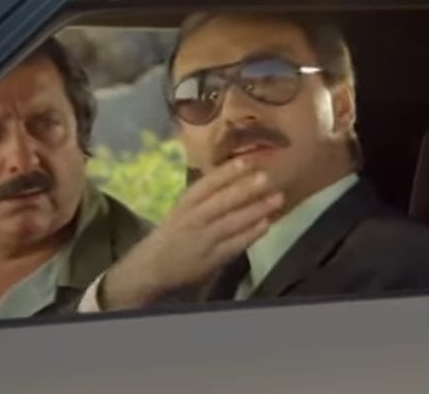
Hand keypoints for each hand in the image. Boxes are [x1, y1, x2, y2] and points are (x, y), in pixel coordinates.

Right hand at [100, 158, 283, 309]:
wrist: (152, 268)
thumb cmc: (171, 234)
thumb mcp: (182, 210)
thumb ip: (205, 197)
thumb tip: (236, 178)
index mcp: (185, 204)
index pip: (206, 184)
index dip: (226, 173)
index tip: (246, 161)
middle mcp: (194, 219)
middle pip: (222, 201)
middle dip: (245, 189)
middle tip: (267, 177)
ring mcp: (204, 239)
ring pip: (232, 221)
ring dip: (256, 209)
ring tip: (277, 198)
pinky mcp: (212, 259)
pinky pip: (235, 244)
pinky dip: (251, 234)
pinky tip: (266, 224)